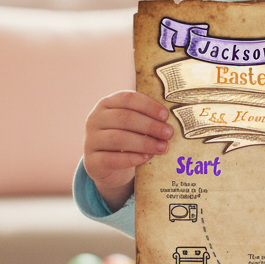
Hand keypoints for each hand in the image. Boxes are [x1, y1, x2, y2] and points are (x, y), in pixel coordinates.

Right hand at [84, 91, 172, 211]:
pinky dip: (132, 158)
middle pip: (124, 118)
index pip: (127, 98)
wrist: (106, 165)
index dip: (148, 106)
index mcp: (107, 104)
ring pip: (118, 139)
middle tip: (169, 133)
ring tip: (162, 147)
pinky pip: (112, 159)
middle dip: (150, 126)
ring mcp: (90, 140)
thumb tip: (173, 119)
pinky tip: (146, 158)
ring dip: (144, 143)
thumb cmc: (126, 137)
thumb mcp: (133, 124)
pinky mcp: (91, 161)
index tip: (166, 115)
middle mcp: (95, 119)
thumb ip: (146, 117)